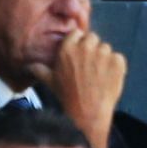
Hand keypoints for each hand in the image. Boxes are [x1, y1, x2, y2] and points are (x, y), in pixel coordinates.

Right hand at [49, 30, 125, 147]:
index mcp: (68, 48)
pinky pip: (118, 58)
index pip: (77, 33)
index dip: (78, 43)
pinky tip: (107, 79)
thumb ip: (40, 70)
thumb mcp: (50, 81)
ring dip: (103, 58)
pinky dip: (115, 67)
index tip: (78, 54)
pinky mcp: (117, 61)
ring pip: (106, 48)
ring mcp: (103, 53)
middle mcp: (86, 47)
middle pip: (92, 38)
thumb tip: (28, 66)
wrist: (87, 113)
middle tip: (88, 67)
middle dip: (91, 49)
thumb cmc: (66, 97)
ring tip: (97, 76)